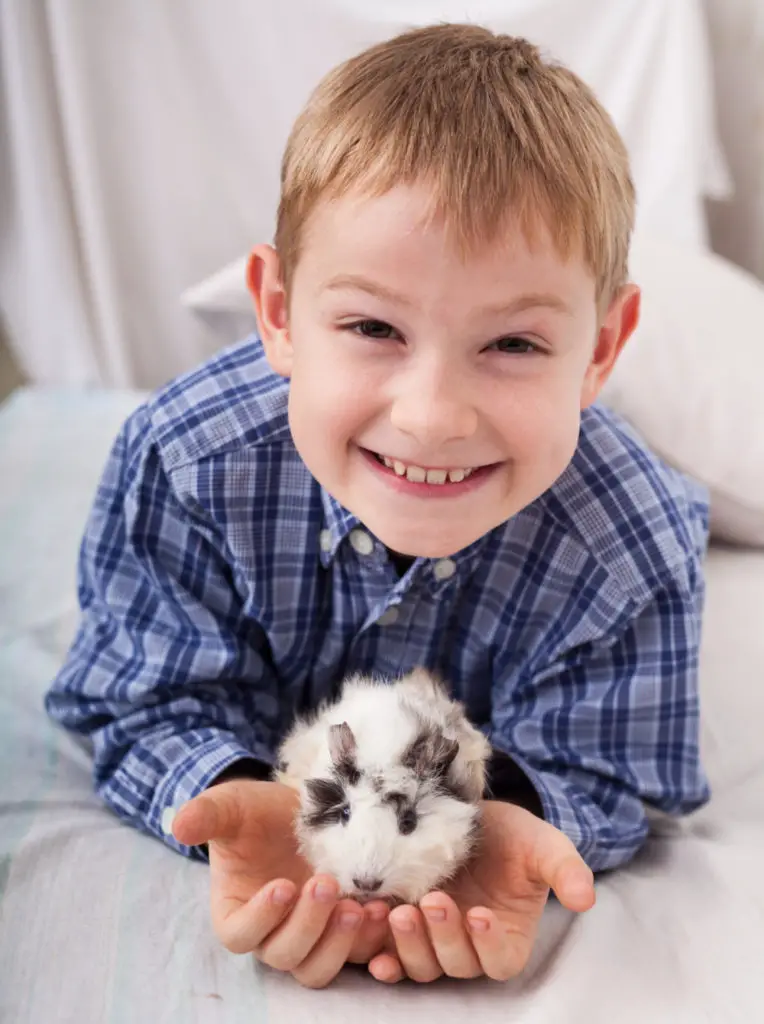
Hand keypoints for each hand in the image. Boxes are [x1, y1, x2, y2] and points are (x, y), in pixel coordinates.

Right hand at [170, 778, 389, 987]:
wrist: (295, 810)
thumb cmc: (256, 813)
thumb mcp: (231, 806)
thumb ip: (207, 814)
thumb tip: (179, 824)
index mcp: (237, 913)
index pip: (241, 934)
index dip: (261, 918)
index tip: (281, 886)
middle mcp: (272, 934)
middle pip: (285, 955)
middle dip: (307, 925)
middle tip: (326, 883)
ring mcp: (311, 937)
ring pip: (319, 967)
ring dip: (340, 944)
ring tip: (359, 906)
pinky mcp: (345, 932)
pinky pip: (359, 954)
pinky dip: (371, 941)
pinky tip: (383, 910)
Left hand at [369, 800, 594, 983]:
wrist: (467, 812)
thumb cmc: (511, 833)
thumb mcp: (541, 842)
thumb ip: (565, 868)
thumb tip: (585, 897)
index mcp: (506, 937)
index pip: (500, 959)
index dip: (490, 944)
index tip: (481, 913)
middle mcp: (468, 946)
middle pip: (456, 964)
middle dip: (443, 937)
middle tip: (431, 902)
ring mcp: (430, 938)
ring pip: (420, 962)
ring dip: (408, 945)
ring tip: (398, 911)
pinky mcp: (398, 923)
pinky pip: (386, 950)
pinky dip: (376, 948)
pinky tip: (368, 928)